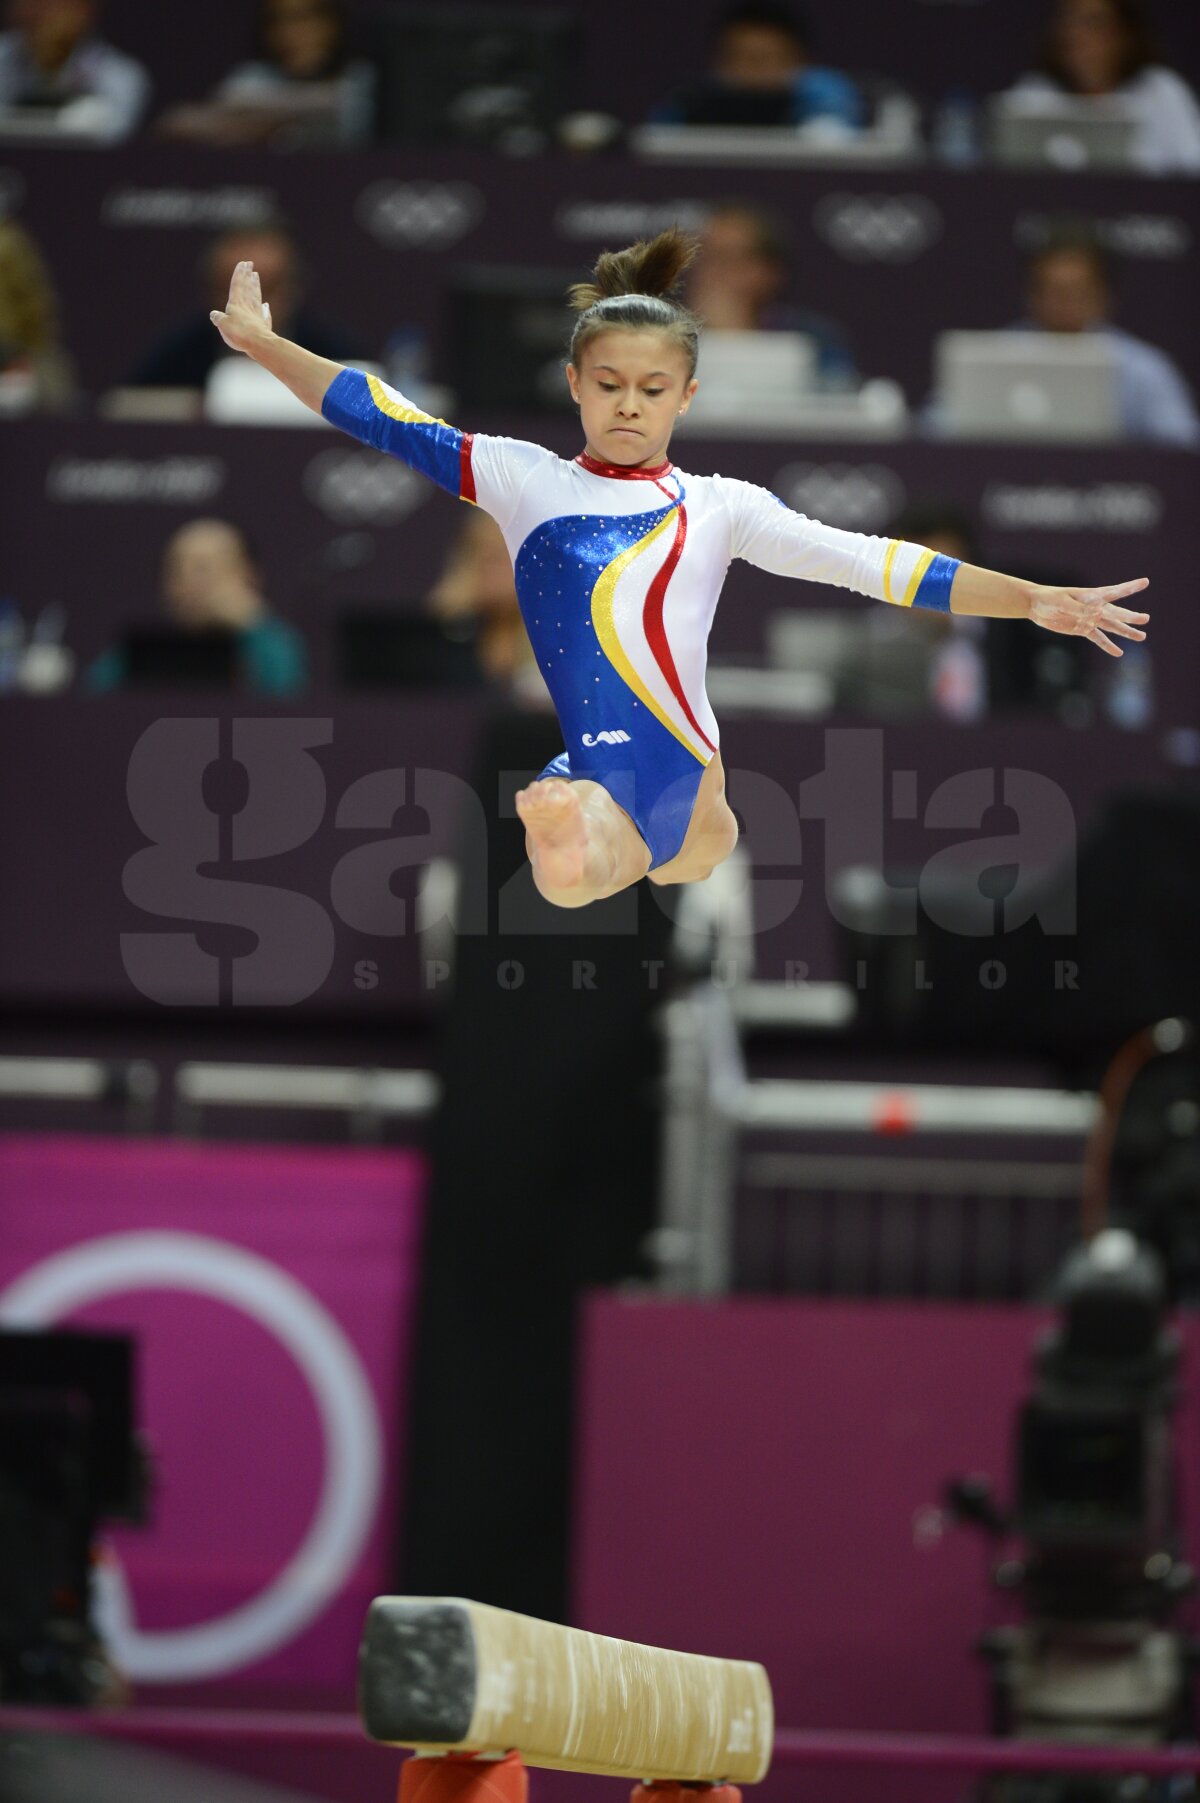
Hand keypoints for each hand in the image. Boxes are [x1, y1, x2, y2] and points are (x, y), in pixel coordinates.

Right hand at [209, 260, 272, 356]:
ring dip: (255, 286)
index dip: (239, 274)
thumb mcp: (223, 325)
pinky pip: (264, 314)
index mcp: (235, 304)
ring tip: (256, 276)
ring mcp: (257, 315)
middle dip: (248, 276)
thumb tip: (214, 314)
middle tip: (251, 264)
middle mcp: (247, 307)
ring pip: (256, 297)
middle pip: (247, 288)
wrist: (259, 345)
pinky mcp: (264, 326)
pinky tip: (266, 305)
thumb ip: (218, 318)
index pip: (237, 285)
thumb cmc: (239, 334)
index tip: (243, 263)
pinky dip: (265, 309)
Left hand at [1027, 578, 1148, 656]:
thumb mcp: (1063, 602)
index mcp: (1091, 595)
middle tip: (1145, 619)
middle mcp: (1094, 607)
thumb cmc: (1049, 598)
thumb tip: (1096, 614)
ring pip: (1111, 626)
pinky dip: (1107, 646)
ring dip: (1125, 632)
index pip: (1114, 591)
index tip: (1145, 582)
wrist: (1036, 605)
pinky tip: (1118, 652)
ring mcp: (1090, 619)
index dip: (1130, 587)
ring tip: (1141, 637)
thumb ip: (1079, 608)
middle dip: (1130, 617)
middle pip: (1116, 613)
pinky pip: (1098, 638)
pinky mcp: (1083, 629)